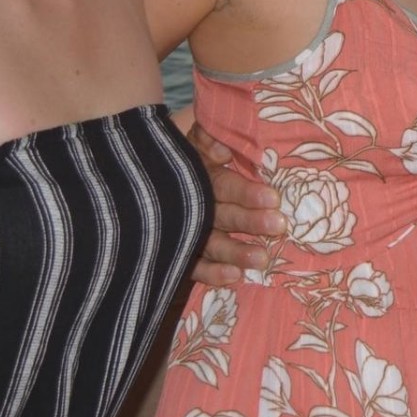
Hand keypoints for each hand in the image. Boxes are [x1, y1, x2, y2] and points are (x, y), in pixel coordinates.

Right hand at [185, 117, 283, 286]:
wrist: (137, 178)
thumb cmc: (185, 158)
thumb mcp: (195, 142)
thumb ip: (207, 139)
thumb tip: (222, 147)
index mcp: (199, 176)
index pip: (224, 185)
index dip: (246, 193)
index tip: (273, 199)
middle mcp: (192, 206)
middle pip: (223, 216)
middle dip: (250, 222)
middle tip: (278, 226)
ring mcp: (182, 232)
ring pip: (211, 244)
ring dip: (236, 252)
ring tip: (263, 259)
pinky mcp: (175, 253)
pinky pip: (193, 266)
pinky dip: (212, 273)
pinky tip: (234, 277)